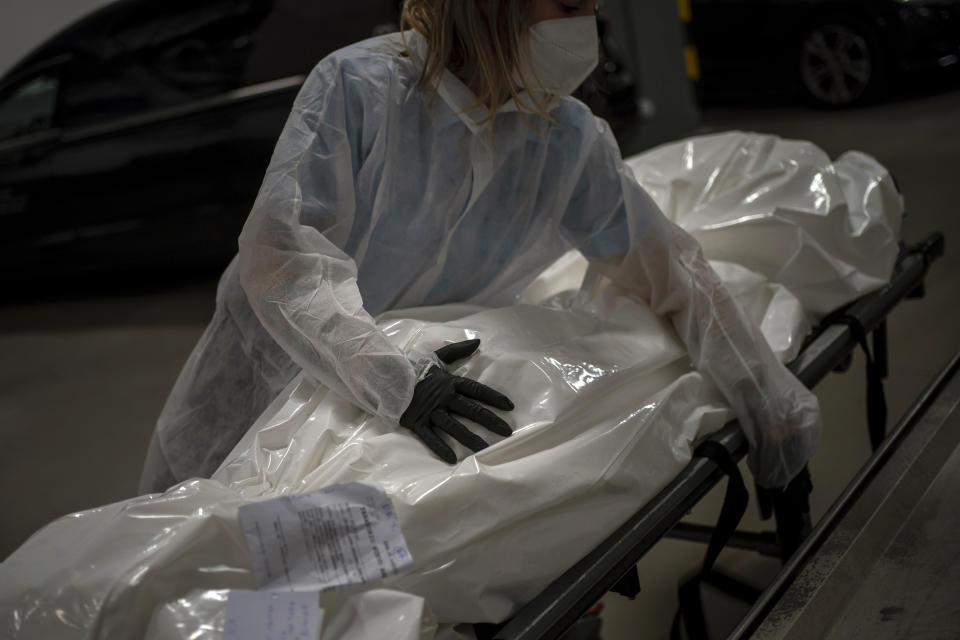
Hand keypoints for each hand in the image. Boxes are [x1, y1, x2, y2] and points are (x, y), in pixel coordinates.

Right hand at [400, 339, 513, 462]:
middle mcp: (443, 397)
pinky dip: (441, 448)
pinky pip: (430, 438)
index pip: (476, 389)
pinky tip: (453, 459)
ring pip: (454, 427)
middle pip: (470, 410)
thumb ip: (457, 351)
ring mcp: (430, 411)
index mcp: (449, 382)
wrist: (385, 375)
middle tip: (507, 432)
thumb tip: (477, 341)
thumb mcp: (436, 357)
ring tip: (485, 450)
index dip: (493, 397)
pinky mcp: (416, 423)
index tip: (509, 406)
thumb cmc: (413, 368)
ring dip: (470, 439)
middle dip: (489, 420)